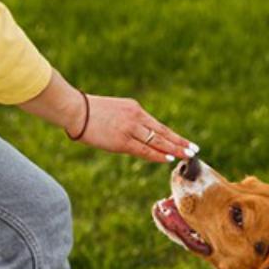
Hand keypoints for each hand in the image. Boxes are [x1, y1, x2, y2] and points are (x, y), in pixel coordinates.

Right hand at [19, 70, 193, 162]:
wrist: (74, 109)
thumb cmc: (88, 113)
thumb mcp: (114, 112)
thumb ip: (128, 122)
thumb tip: (136, 136)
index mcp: (135, 109)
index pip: (158, 126)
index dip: (173, 136)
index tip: (185, 142)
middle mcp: (136, 117)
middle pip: (163, 132)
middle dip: (179, 142)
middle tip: (194, 149)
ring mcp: (131, 128)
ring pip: (157, 141)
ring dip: (174, 149)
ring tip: (188, 155)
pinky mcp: (122, 140)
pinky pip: (145, 149)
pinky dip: (158, 154)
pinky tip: (169, 159)